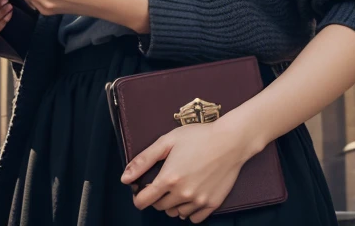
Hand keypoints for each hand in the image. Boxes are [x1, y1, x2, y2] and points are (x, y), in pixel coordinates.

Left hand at [122, 118, 256, 221]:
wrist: (230, 140)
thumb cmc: (199, 136)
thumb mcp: (168, 141)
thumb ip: (144, 160)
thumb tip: (124, 178)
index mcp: (169, 179)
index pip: (143, 201)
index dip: (138, 197)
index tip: (140, 191)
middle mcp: (182, 194)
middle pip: (159, 207)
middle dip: (156, 197)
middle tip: (164, 181)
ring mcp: (198, 201)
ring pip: (176, 213)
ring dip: (172, 204)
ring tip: (178, 186)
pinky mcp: (212, 204)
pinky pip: (193, 218)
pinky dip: (188, 210)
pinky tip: (191, 195)